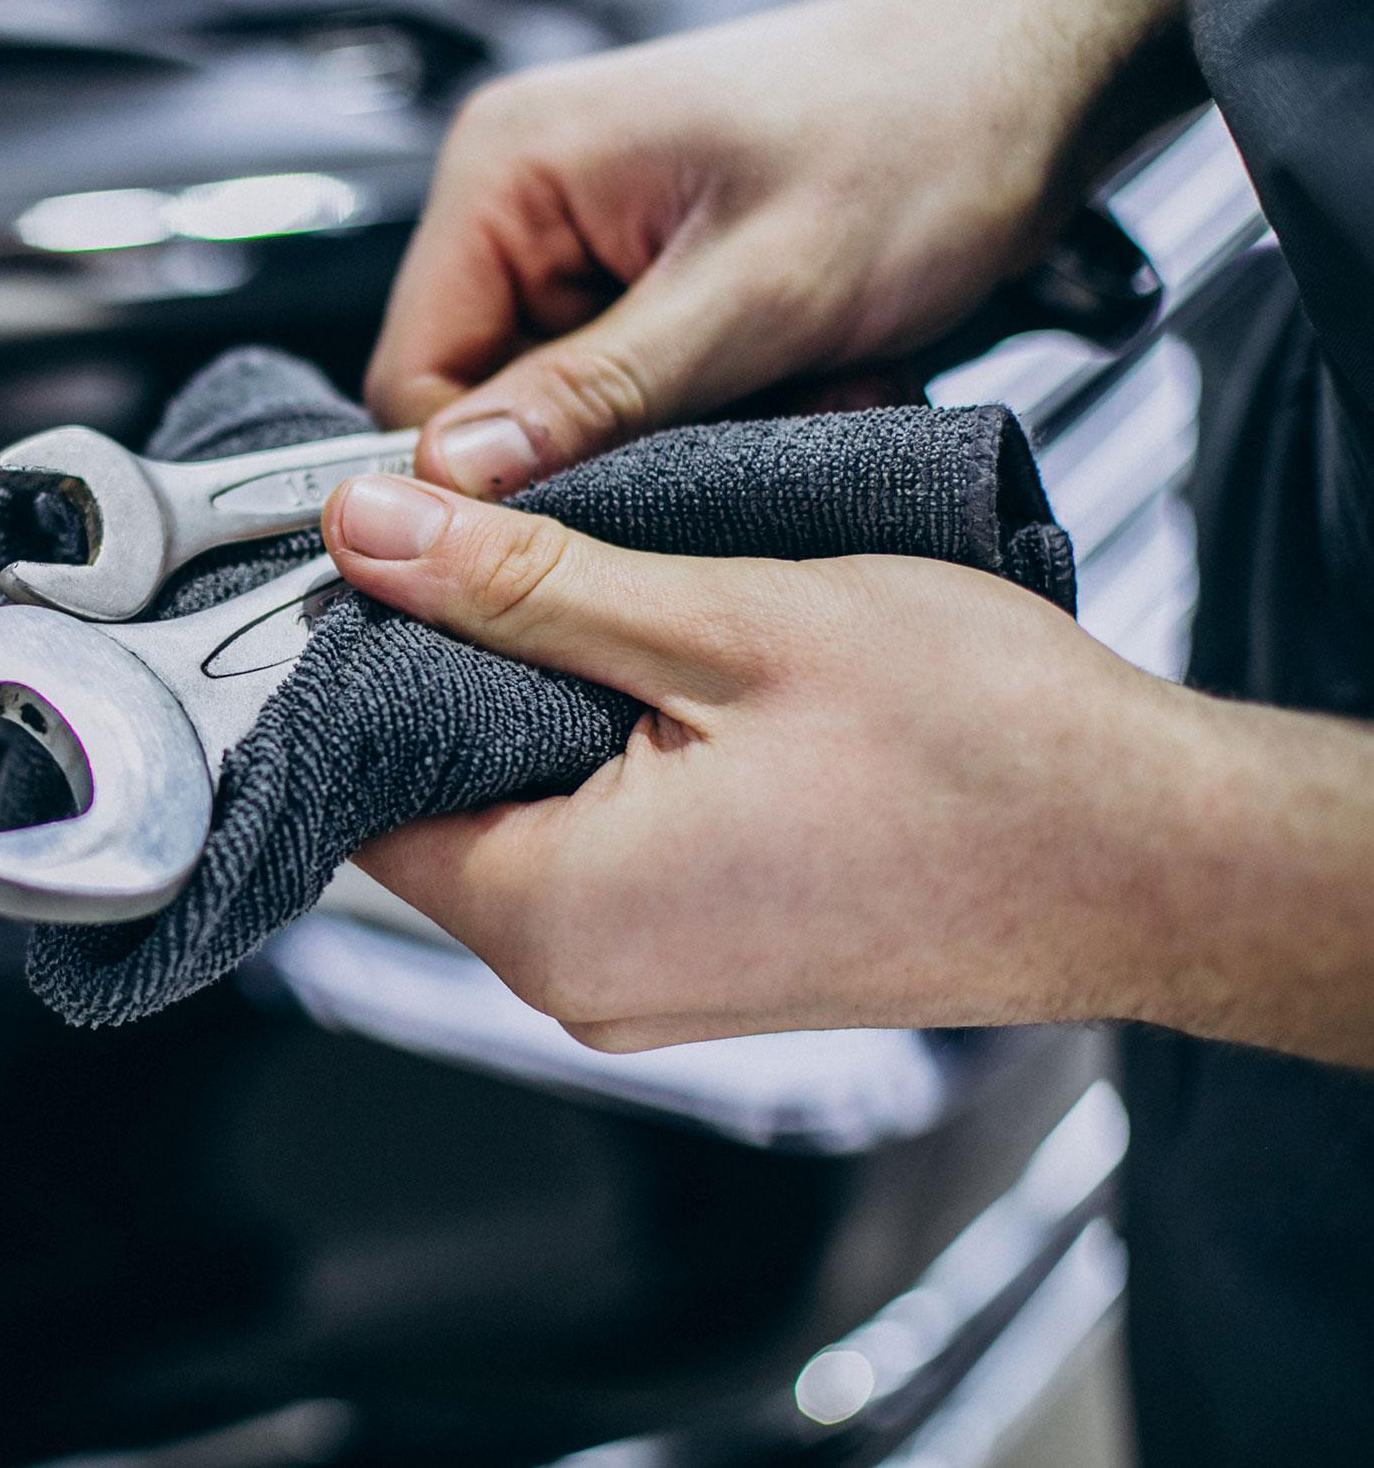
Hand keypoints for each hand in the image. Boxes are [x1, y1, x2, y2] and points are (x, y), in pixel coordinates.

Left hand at [319, 472, 1208, 1051]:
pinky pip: (603, 860)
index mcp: (556, 917)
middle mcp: (585, 984)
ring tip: (631, 620)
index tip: (395, 567)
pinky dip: (615, 768)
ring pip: (524, 825)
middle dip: (464, 680)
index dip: (363, 664)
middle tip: (530, 562)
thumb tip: (372, 532)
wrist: (1161, 854)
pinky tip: (683, 692)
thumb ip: (523, 583)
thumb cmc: (989, 757)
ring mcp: (652, 989)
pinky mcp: (712, 969)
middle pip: (436, 810)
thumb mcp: (721, 623)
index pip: (360, 790)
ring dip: (549, 716)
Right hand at [367, 0, 1089, 493]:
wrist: (1036, 76)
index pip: (415, 379)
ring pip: (571, 410)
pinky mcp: (645, 270)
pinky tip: (799, 374)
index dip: (488, 474)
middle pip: (489, 403)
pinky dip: (718, 408)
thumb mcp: (757, 292)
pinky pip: (633, 388)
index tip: (590, 518)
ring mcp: (585, 234)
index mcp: (508, 171)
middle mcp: (526, 197)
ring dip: (680, 433)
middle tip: (737, 433)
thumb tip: (459, 476)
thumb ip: (597, 391)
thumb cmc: (922, 129)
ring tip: (791, 389)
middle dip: (614, 448)